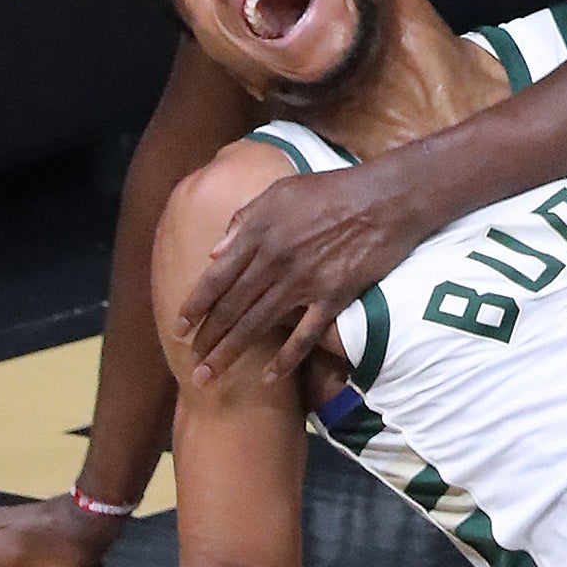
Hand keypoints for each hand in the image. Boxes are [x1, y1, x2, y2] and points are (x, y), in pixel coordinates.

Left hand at [177, 165, 426, 384]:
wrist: (386, 199)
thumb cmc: (332, 189)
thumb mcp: (280, 191)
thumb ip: (245, 219)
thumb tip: (215, 252)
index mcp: (259, 234)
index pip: (216, 278)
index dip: (195, 306)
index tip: (180, 329)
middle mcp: (275, 261)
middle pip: (232, 308)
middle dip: (208, 339)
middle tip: (192, 364)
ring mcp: (304, 282)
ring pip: (258, 325)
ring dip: (231, 353)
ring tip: (211, 376)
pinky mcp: (333, 297)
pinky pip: (305, 335)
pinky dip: (286, 358)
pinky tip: (269, 377)